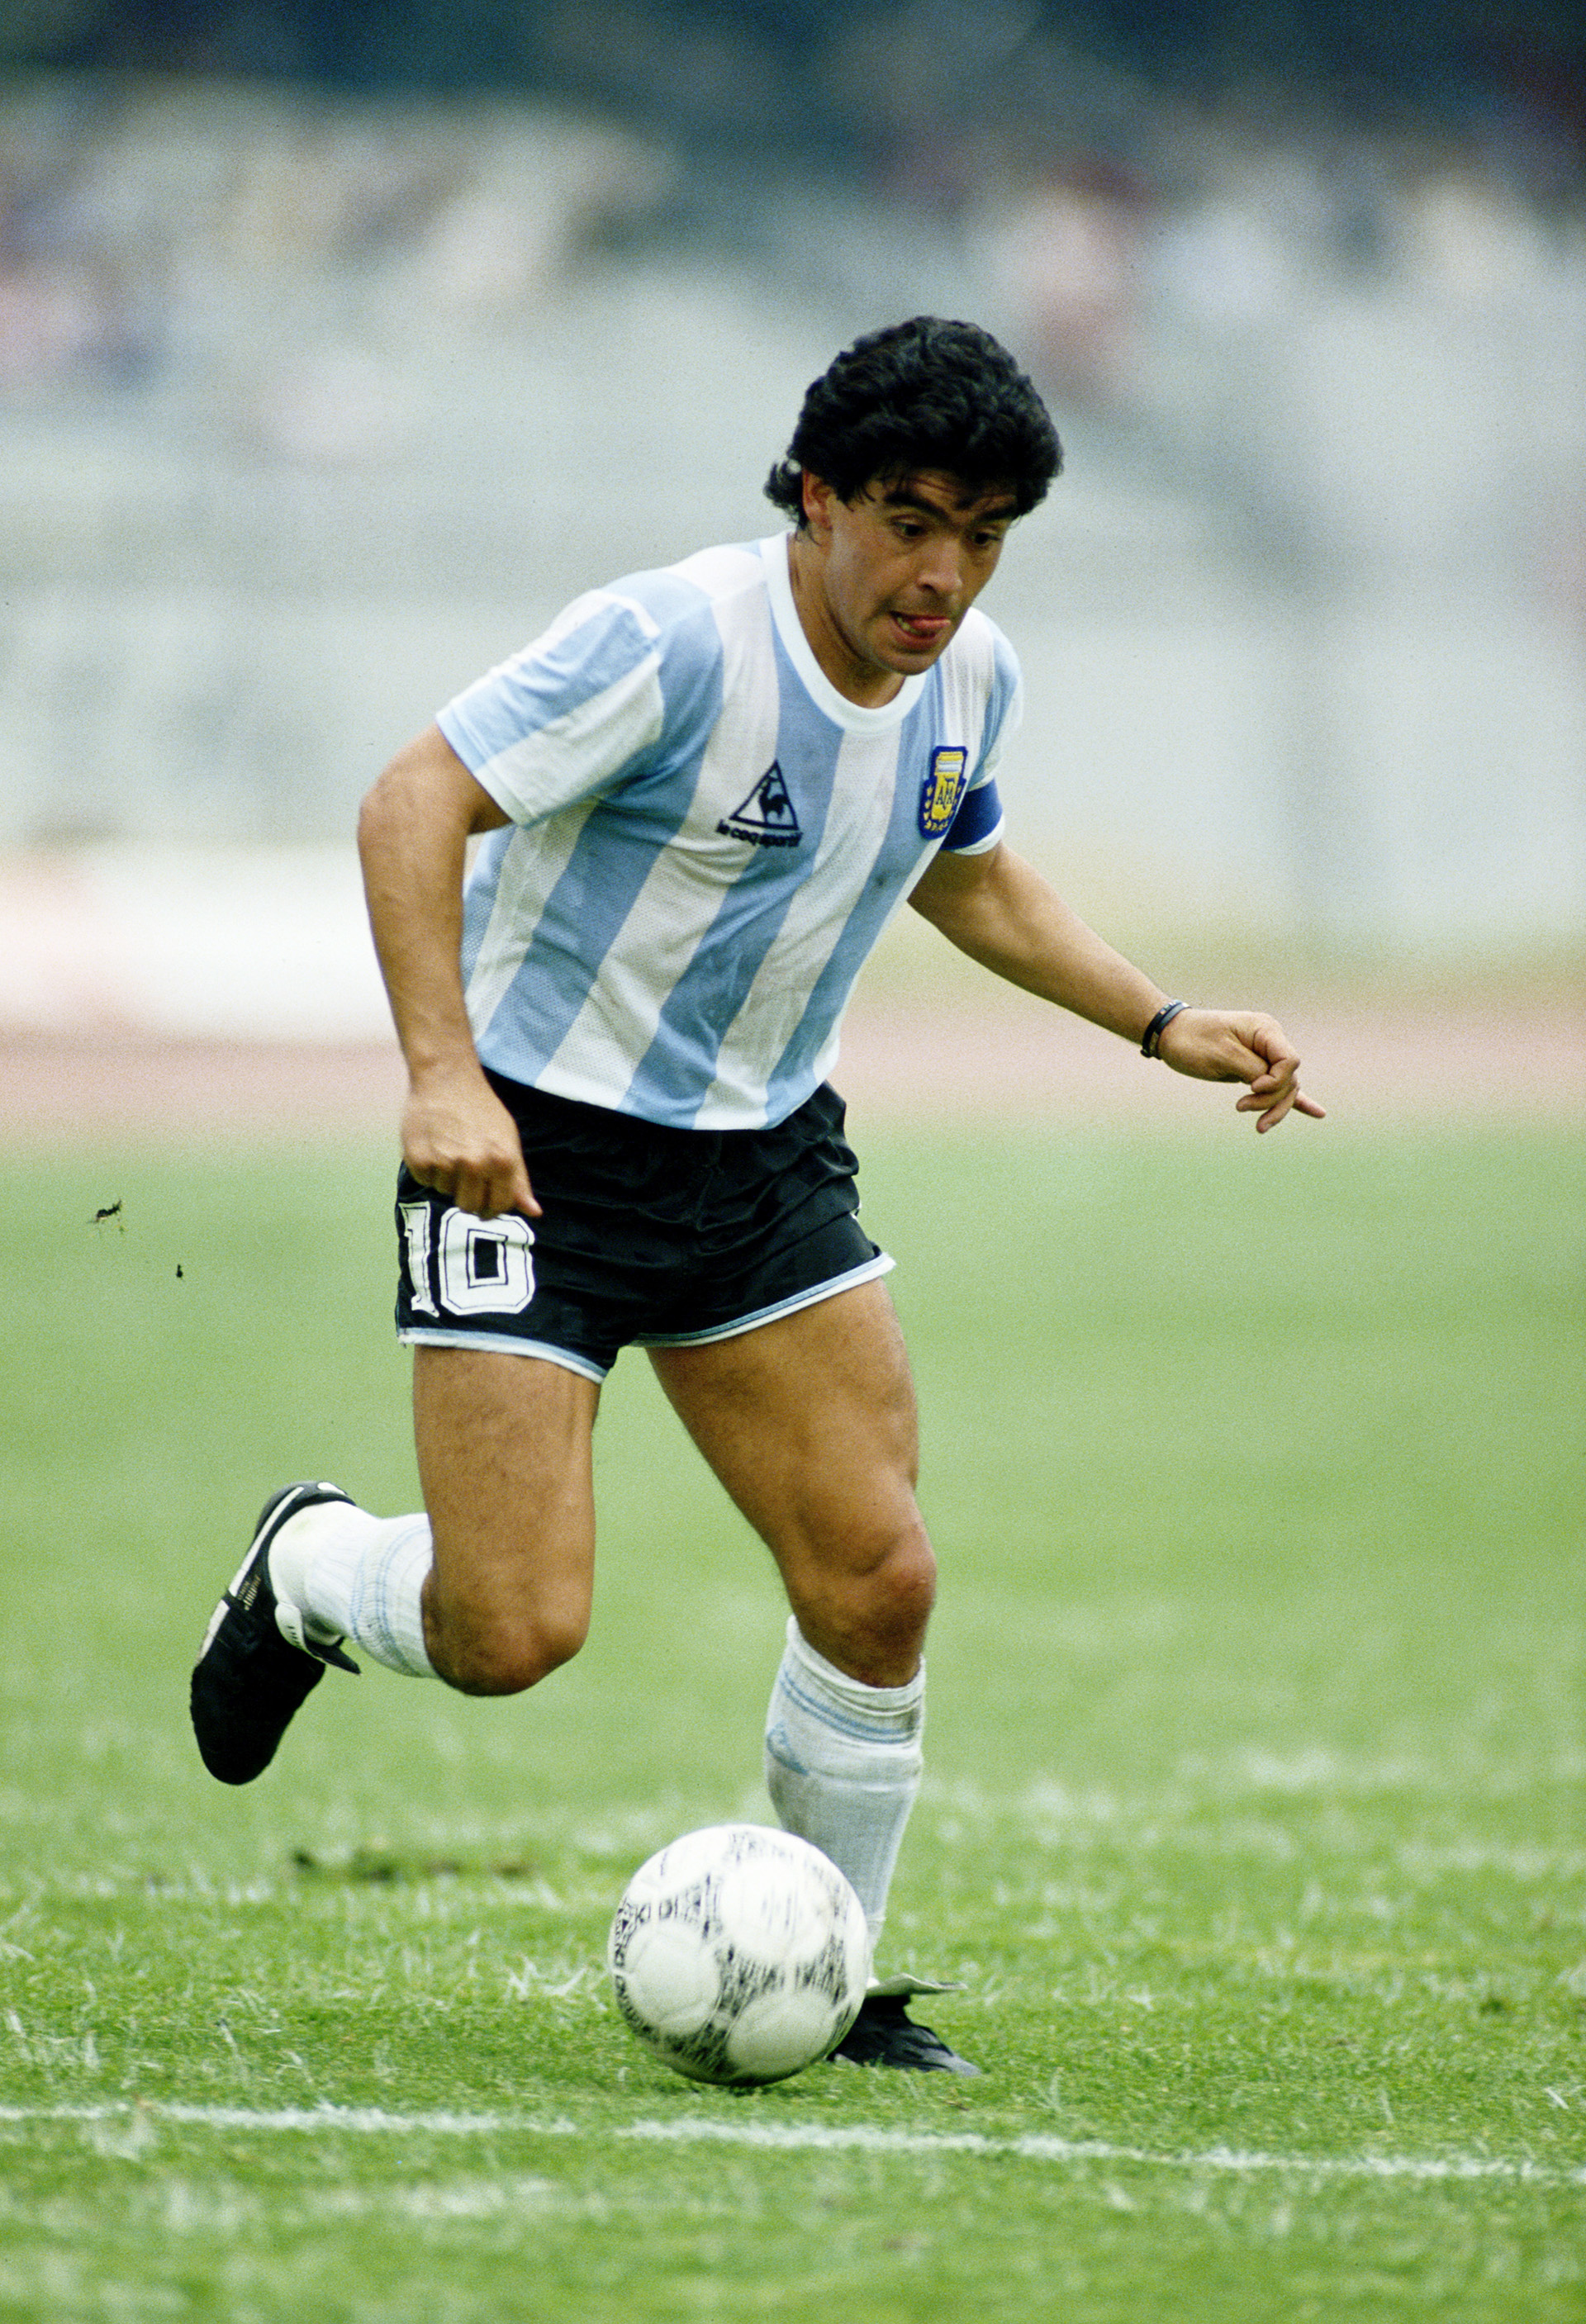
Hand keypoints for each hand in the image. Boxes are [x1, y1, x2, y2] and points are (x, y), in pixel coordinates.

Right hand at [401, 1064, 539, 1217]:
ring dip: (447, 1177)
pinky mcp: (418, 1159)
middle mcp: (474, 1164)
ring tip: (449, 1148)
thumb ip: (519, 1180)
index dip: (491, 1206)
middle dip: (468, 1195)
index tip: (486, 1197)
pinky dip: (428, 1169)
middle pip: (469, 1207)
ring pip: (445, 1191)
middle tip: (465, 1172)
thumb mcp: (509, 1140)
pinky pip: (425, 1181)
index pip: (498, 1207)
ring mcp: (445, 1163)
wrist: (447, 1078)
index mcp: (502, 1161)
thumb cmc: (482, 1109)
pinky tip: (434, 1145)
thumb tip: (534, 1213)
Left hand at [1156, 1009, 1325, 1132]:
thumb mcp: (1222, 1055)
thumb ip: (1251, 1068)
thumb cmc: (1193, 1041)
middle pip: (1288, 1078)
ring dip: (1273, 1107)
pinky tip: (1316, 1113)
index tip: (1251, 1087)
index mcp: (1265, 1030)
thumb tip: (1271, 1084)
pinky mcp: (1255, 1068)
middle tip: (1240, 1107)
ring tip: (1259, 1127)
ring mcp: (1264, 1054)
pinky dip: (1295, 1100)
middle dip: (1270, 1099)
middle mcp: (1269, 1041)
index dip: (1275, 1081)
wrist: (1171, 1035)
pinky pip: (1278, 1085)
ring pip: (1283, 1087)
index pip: (1289, 1061)